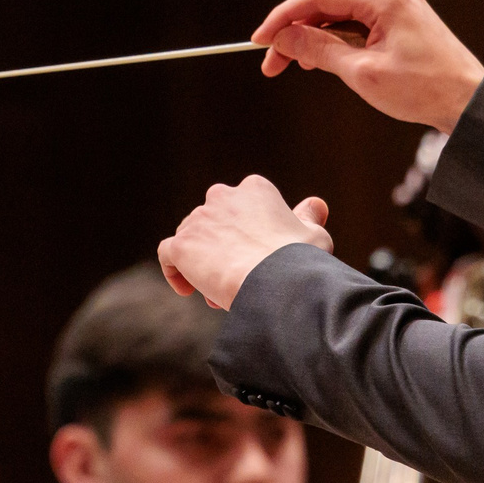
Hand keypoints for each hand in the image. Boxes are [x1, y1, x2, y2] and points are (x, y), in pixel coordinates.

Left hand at [157, 175, 331, 309]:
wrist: (275, 281)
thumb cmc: (300, 260)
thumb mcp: (314, 235)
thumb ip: (308, 217)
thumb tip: (315, 205)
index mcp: (255, 189)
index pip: (243, 210)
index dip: (247, 237)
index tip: (256, 260)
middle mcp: (223, 195)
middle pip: (216, 225)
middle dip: (224, 251)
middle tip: (238, 280)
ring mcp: (199, 219)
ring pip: (193, 240)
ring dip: (204, 264)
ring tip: (220, 293)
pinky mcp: (181, 244)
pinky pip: (168, 254)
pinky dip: (176, 271)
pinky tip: (189, 290)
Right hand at [252, 0, 483, 133]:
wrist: (469, 103)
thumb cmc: (423, 89)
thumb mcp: (363, 73)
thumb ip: (319, 50)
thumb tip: (284, 36)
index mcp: (383, 0)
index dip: (283, 17)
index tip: (260, 40)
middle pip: (326, 5)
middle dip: (295, 31)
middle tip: (272, 62)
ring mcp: (396, 9)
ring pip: (339, 17)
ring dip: (313, 38)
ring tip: (292, 64)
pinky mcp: (400, 25)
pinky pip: (357, 26)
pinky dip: (334, 42)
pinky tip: (320, 60)